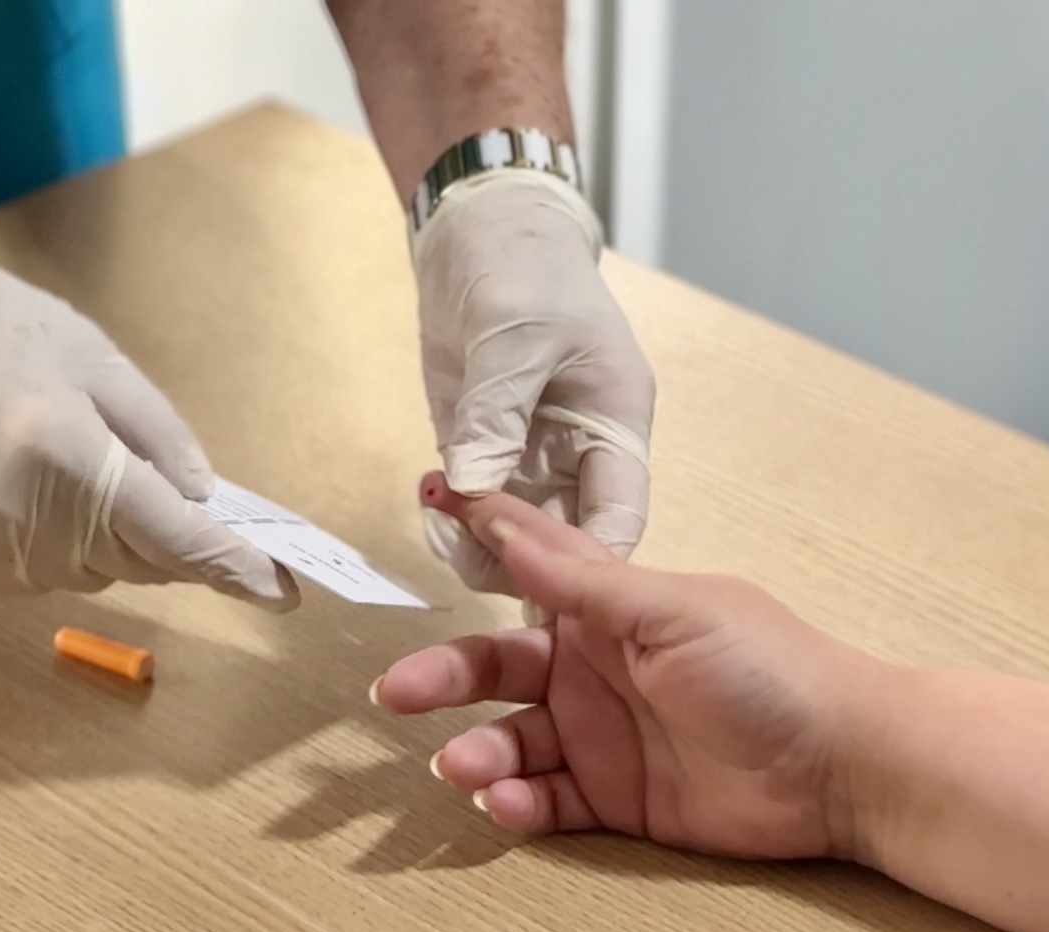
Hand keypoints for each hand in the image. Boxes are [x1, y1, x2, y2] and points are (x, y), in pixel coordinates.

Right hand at [0, 248, 297, 606]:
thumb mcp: (93, 357)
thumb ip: (158, 435)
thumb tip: (203, 503)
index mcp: (68, 453)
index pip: (173, 536)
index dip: (232, 567)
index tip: (279, 589)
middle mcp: (23, 516)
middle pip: (132, 565)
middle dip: (154, 537)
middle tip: (139, 483)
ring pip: (80, 577)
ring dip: (94, 541)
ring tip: (52, 465)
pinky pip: (25, 577)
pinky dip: (40, 546)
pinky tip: (10, 487)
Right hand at [373, 485, 888, 859]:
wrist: (841, 764)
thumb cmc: (766, 668)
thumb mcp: (671, 611)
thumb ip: (582, 579)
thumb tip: (502, 519)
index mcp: (608, 612)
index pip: (529, 567)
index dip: (480, 536)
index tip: (427, 498)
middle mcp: (593, 672)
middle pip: (495, 671)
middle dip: (442, 680)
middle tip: (395, 695)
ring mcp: (602, 740)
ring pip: (512, 744)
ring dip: (478, 753)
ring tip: (465, 770)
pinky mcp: (615, 802)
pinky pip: (548, 803)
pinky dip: (518, 805)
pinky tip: (507, 806)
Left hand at [412, 170, 653, 596]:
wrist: (480, 231)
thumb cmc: (524, 267)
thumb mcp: (516, 332)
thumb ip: (497, 411)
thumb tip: (475, 488)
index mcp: (614, 426)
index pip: (620, 515)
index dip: (592, 560)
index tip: (545, 584)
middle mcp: (578, 455)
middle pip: (566, 544)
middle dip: (519, 561)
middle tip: (465, 542)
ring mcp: (527, 458)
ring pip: (515, 538)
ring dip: (476, 545)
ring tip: (438, 513)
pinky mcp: (481, 451)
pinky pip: (473, 510)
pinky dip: (451, 519)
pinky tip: (428, 496)